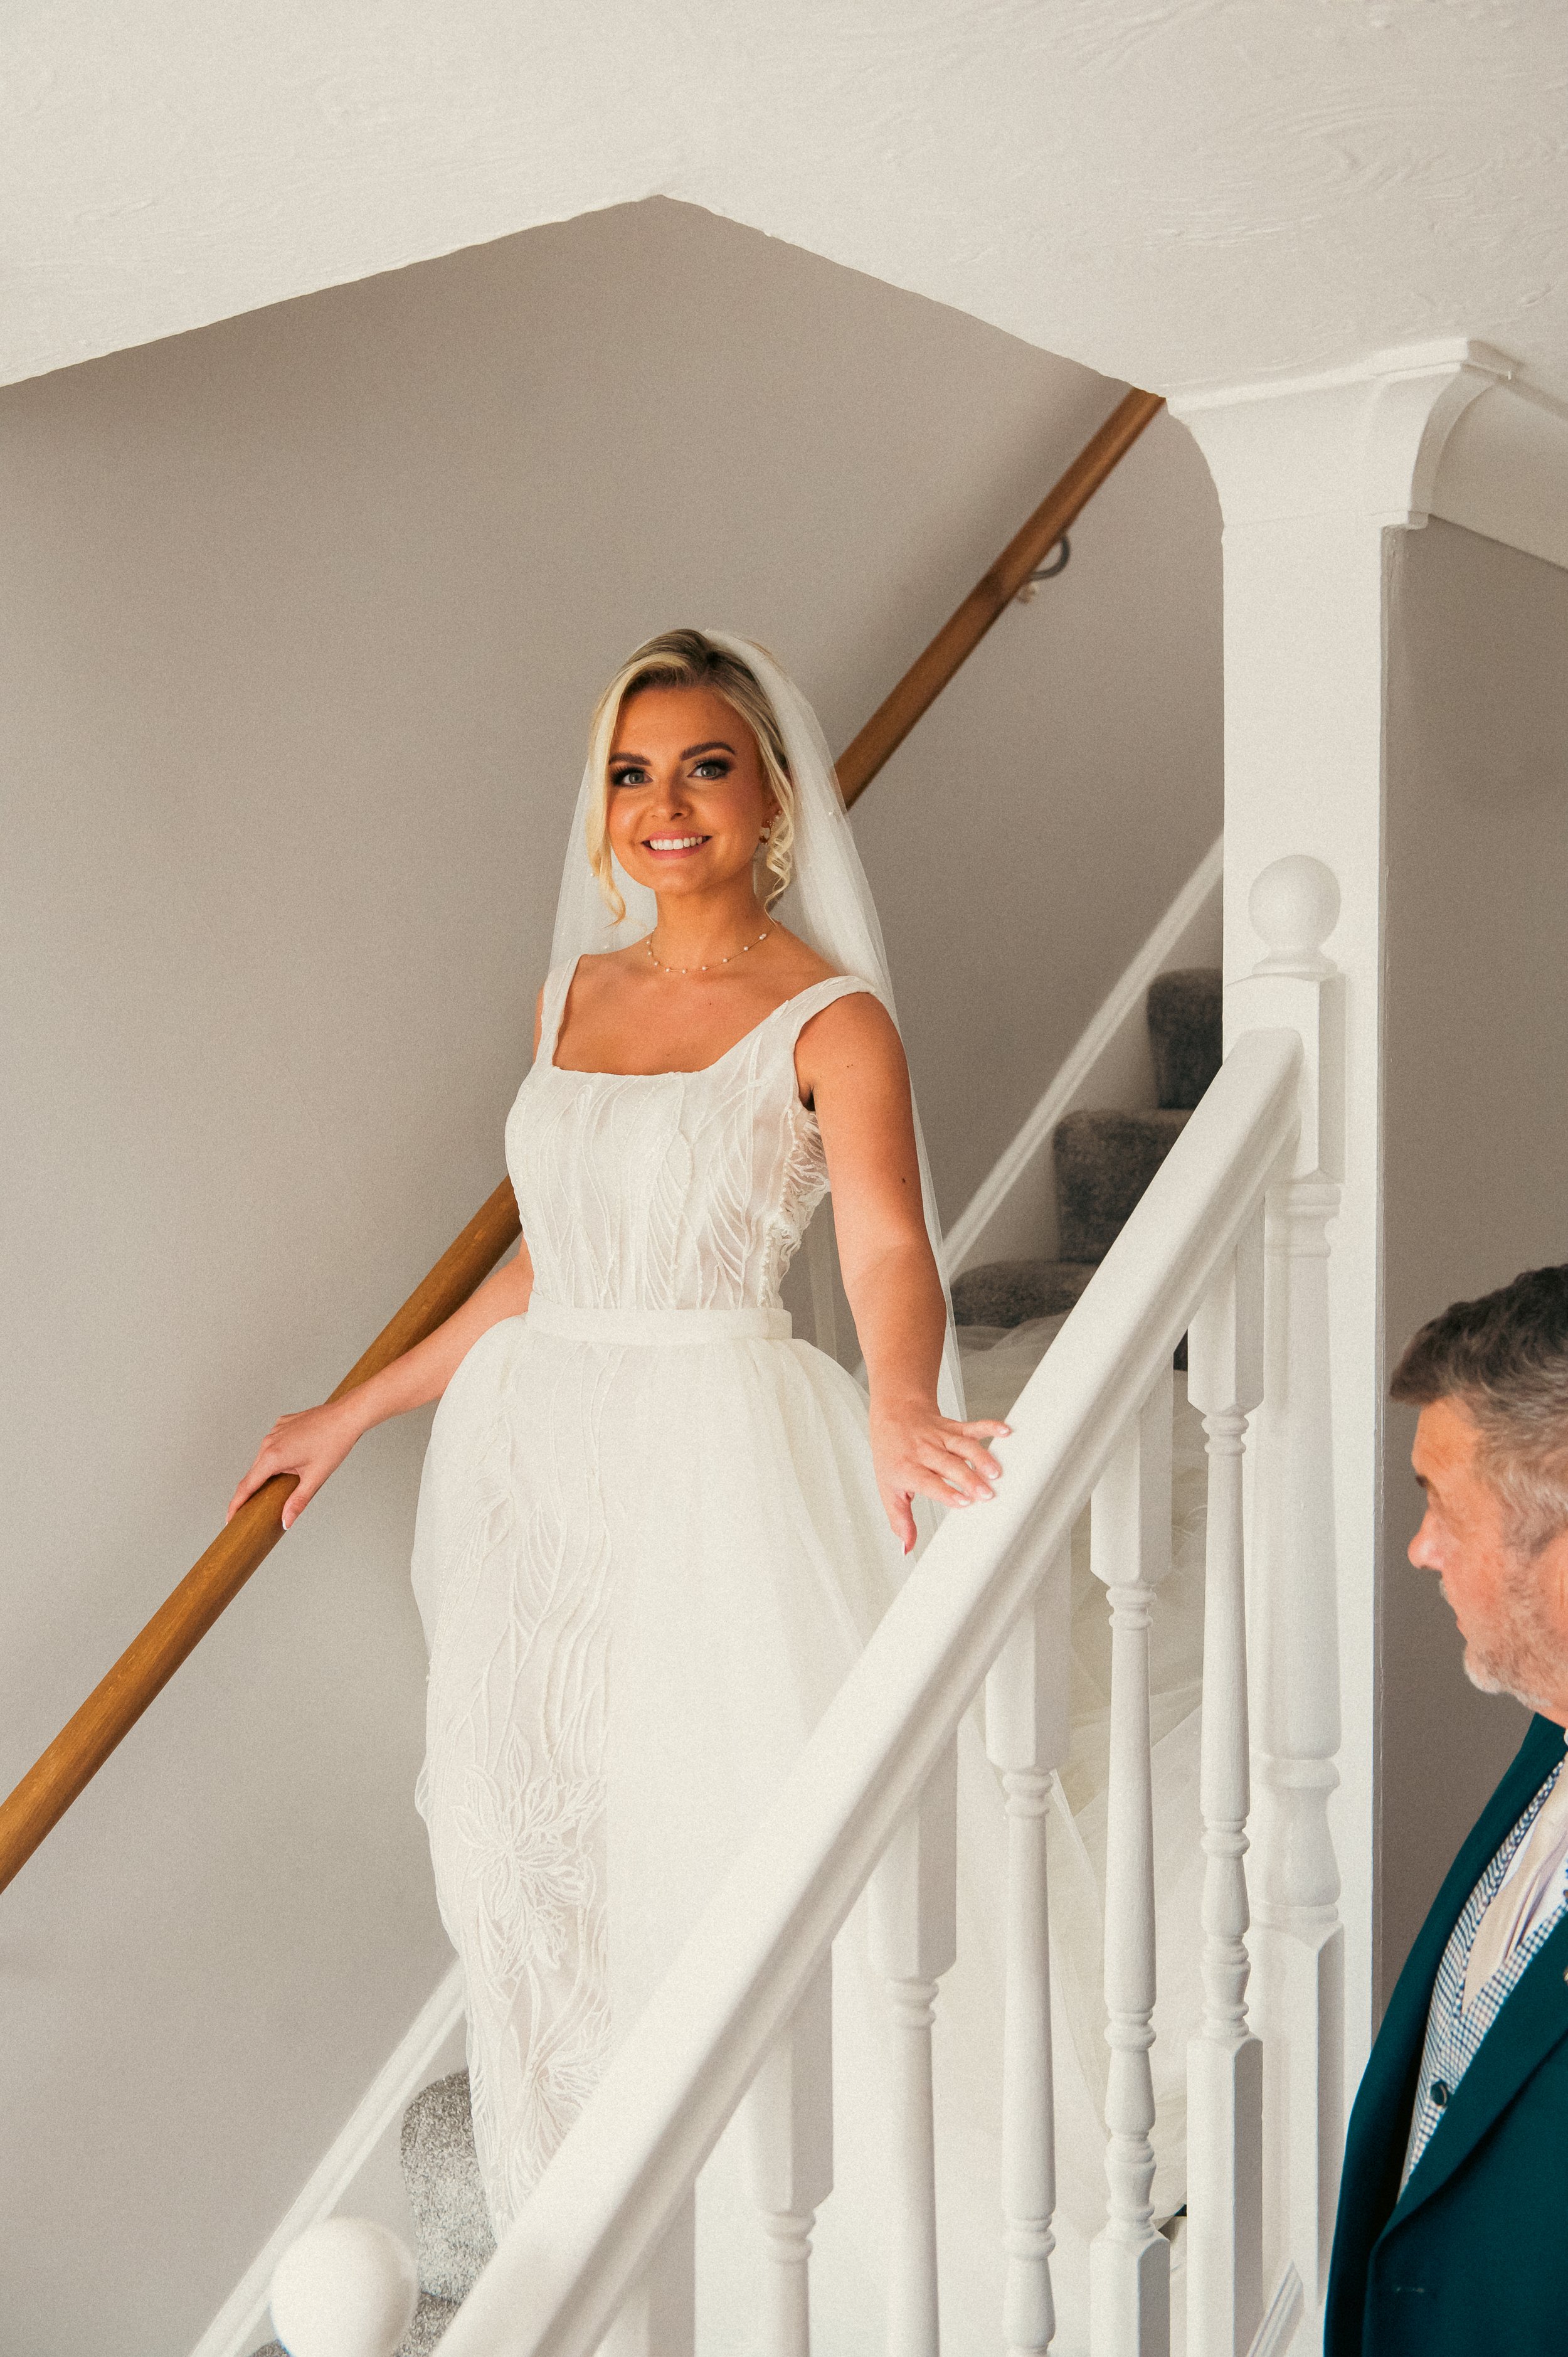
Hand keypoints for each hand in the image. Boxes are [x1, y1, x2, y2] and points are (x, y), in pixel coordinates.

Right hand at [227, 1395, 366, 1531]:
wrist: (346, 1416)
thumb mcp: (315, 1477)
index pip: (247, 1486)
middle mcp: (268, 1442)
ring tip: (278, 1486)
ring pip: (263, 1458)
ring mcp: (274, 1430)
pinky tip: (292, 1460)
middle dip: (253, 1491)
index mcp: (273, 1456)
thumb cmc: (334, 1444)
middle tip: (256, 1509)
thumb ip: (297, 1501)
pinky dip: (277, 1456)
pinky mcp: (282, 1424)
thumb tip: (285, 1522)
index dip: (236, 1504)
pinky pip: (273, 1444)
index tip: (230, 1518)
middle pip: (254, 1473)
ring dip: (267, 1472)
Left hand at [869, 1394, 1009, 1555]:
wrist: (892, 1415)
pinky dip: (989, 1427)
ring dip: (981, 1458)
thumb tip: (906, 1548)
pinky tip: (1004, 1431)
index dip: (946, 1491)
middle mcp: (925, 1452)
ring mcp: (940, 1438)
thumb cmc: (892, 1456)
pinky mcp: (953, 1427)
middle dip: (969, 1479)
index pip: (928, 1481)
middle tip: (987, 1494)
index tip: (964, 1502)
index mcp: (908, 1469)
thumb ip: (900, 1520)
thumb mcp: (888, 1490)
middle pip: (950, 1465)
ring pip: (963, 1446)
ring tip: (997, 1472)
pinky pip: (972, 1427)